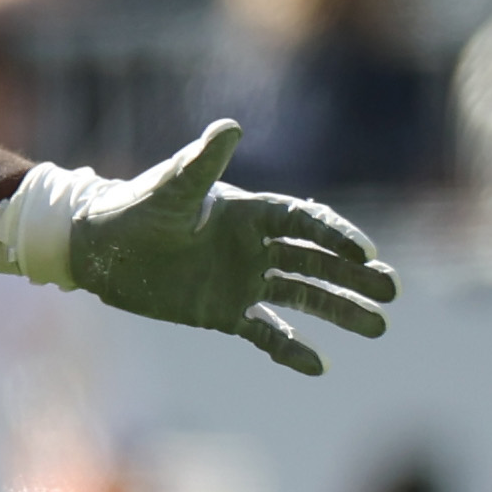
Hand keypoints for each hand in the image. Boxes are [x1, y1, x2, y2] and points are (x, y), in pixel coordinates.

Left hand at [0, 120, 398, 373]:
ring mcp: (244, 280)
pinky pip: (267, 332)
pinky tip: (319, 365)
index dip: (337, 236)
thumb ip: (202, 162)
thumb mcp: (172, 186)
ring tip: (378, 327)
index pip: (306, 222)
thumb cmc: (135, 207)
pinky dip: (291, 348)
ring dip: (340, 310)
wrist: (99, 248)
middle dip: (354, 276)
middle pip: (317, 261)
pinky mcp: (226, 312)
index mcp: (251, 212)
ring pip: (304, 296)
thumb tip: (230, 126)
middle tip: (391, 291)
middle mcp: (256, 246)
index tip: (365, 254)